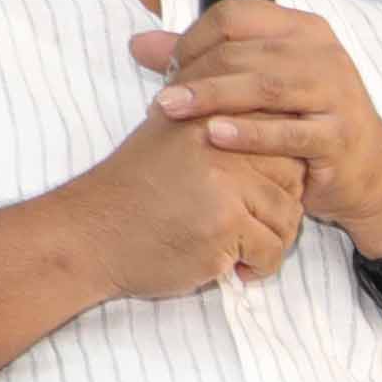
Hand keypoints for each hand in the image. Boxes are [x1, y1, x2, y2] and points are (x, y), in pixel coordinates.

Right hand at [52, 92, 312, 302]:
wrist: (88, 237)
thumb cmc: (133, 193)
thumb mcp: (170, 137)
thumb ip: (216, 122)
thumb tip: (270, 117)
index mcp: (210, 114)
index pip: (278, 135)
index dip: (276, 172)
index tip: (251, 195)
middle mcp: (220, 141)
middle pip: (293, 175)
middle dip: (278, 206)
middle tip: (247, 224)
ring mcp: (225, 182)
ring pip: (287, 215)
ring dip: (270, 241)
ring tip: (237, 247)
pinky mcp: (226, 223)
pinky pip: (272, 249)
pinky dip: (259, 266)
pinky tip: (232, 267)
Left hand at [133, 0, 381, 246]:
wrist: (369, 172)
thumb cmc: (306, 122)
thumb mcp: (260, 85)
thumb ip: (203, 61)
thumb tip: (138, 45)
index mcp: (302, 29)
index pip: (234, 16)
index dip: (192, 38)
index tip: (167, 69)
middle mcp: (323, 53)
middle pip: (244, 50)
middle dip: (195, 72)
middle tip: (162, 99)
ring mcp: (336, 93)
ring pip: (264, 85)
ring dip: (212, 96)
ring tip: (171, 110)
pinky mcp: (340, 135)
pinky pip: (289, 132)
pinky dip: (249, 133)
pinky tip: (215, 136)